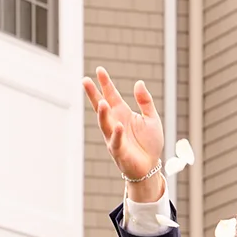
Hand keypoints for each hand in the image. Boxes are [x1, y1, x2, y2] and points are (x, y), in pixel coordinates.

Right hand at [83, 67, 165, 200]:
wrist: (150, 166)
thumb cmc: (149, 143)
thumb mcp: (151, 118)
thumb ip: (145, 101)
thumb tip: (139, 83)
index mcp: (122, 112)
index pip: (111, 95)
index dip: (105, 83)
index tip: (99, 70)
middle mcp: (115, 122)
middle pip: (101, 106)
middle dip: (93, 94)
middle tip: (84, 81)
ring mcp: (114, 137)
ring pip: (105, 124)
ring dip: (102, 114)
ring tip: (102, 102)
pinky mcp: (119, 151)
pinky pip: (116, 141)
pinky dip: (117, 134)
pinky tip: (118, 125)